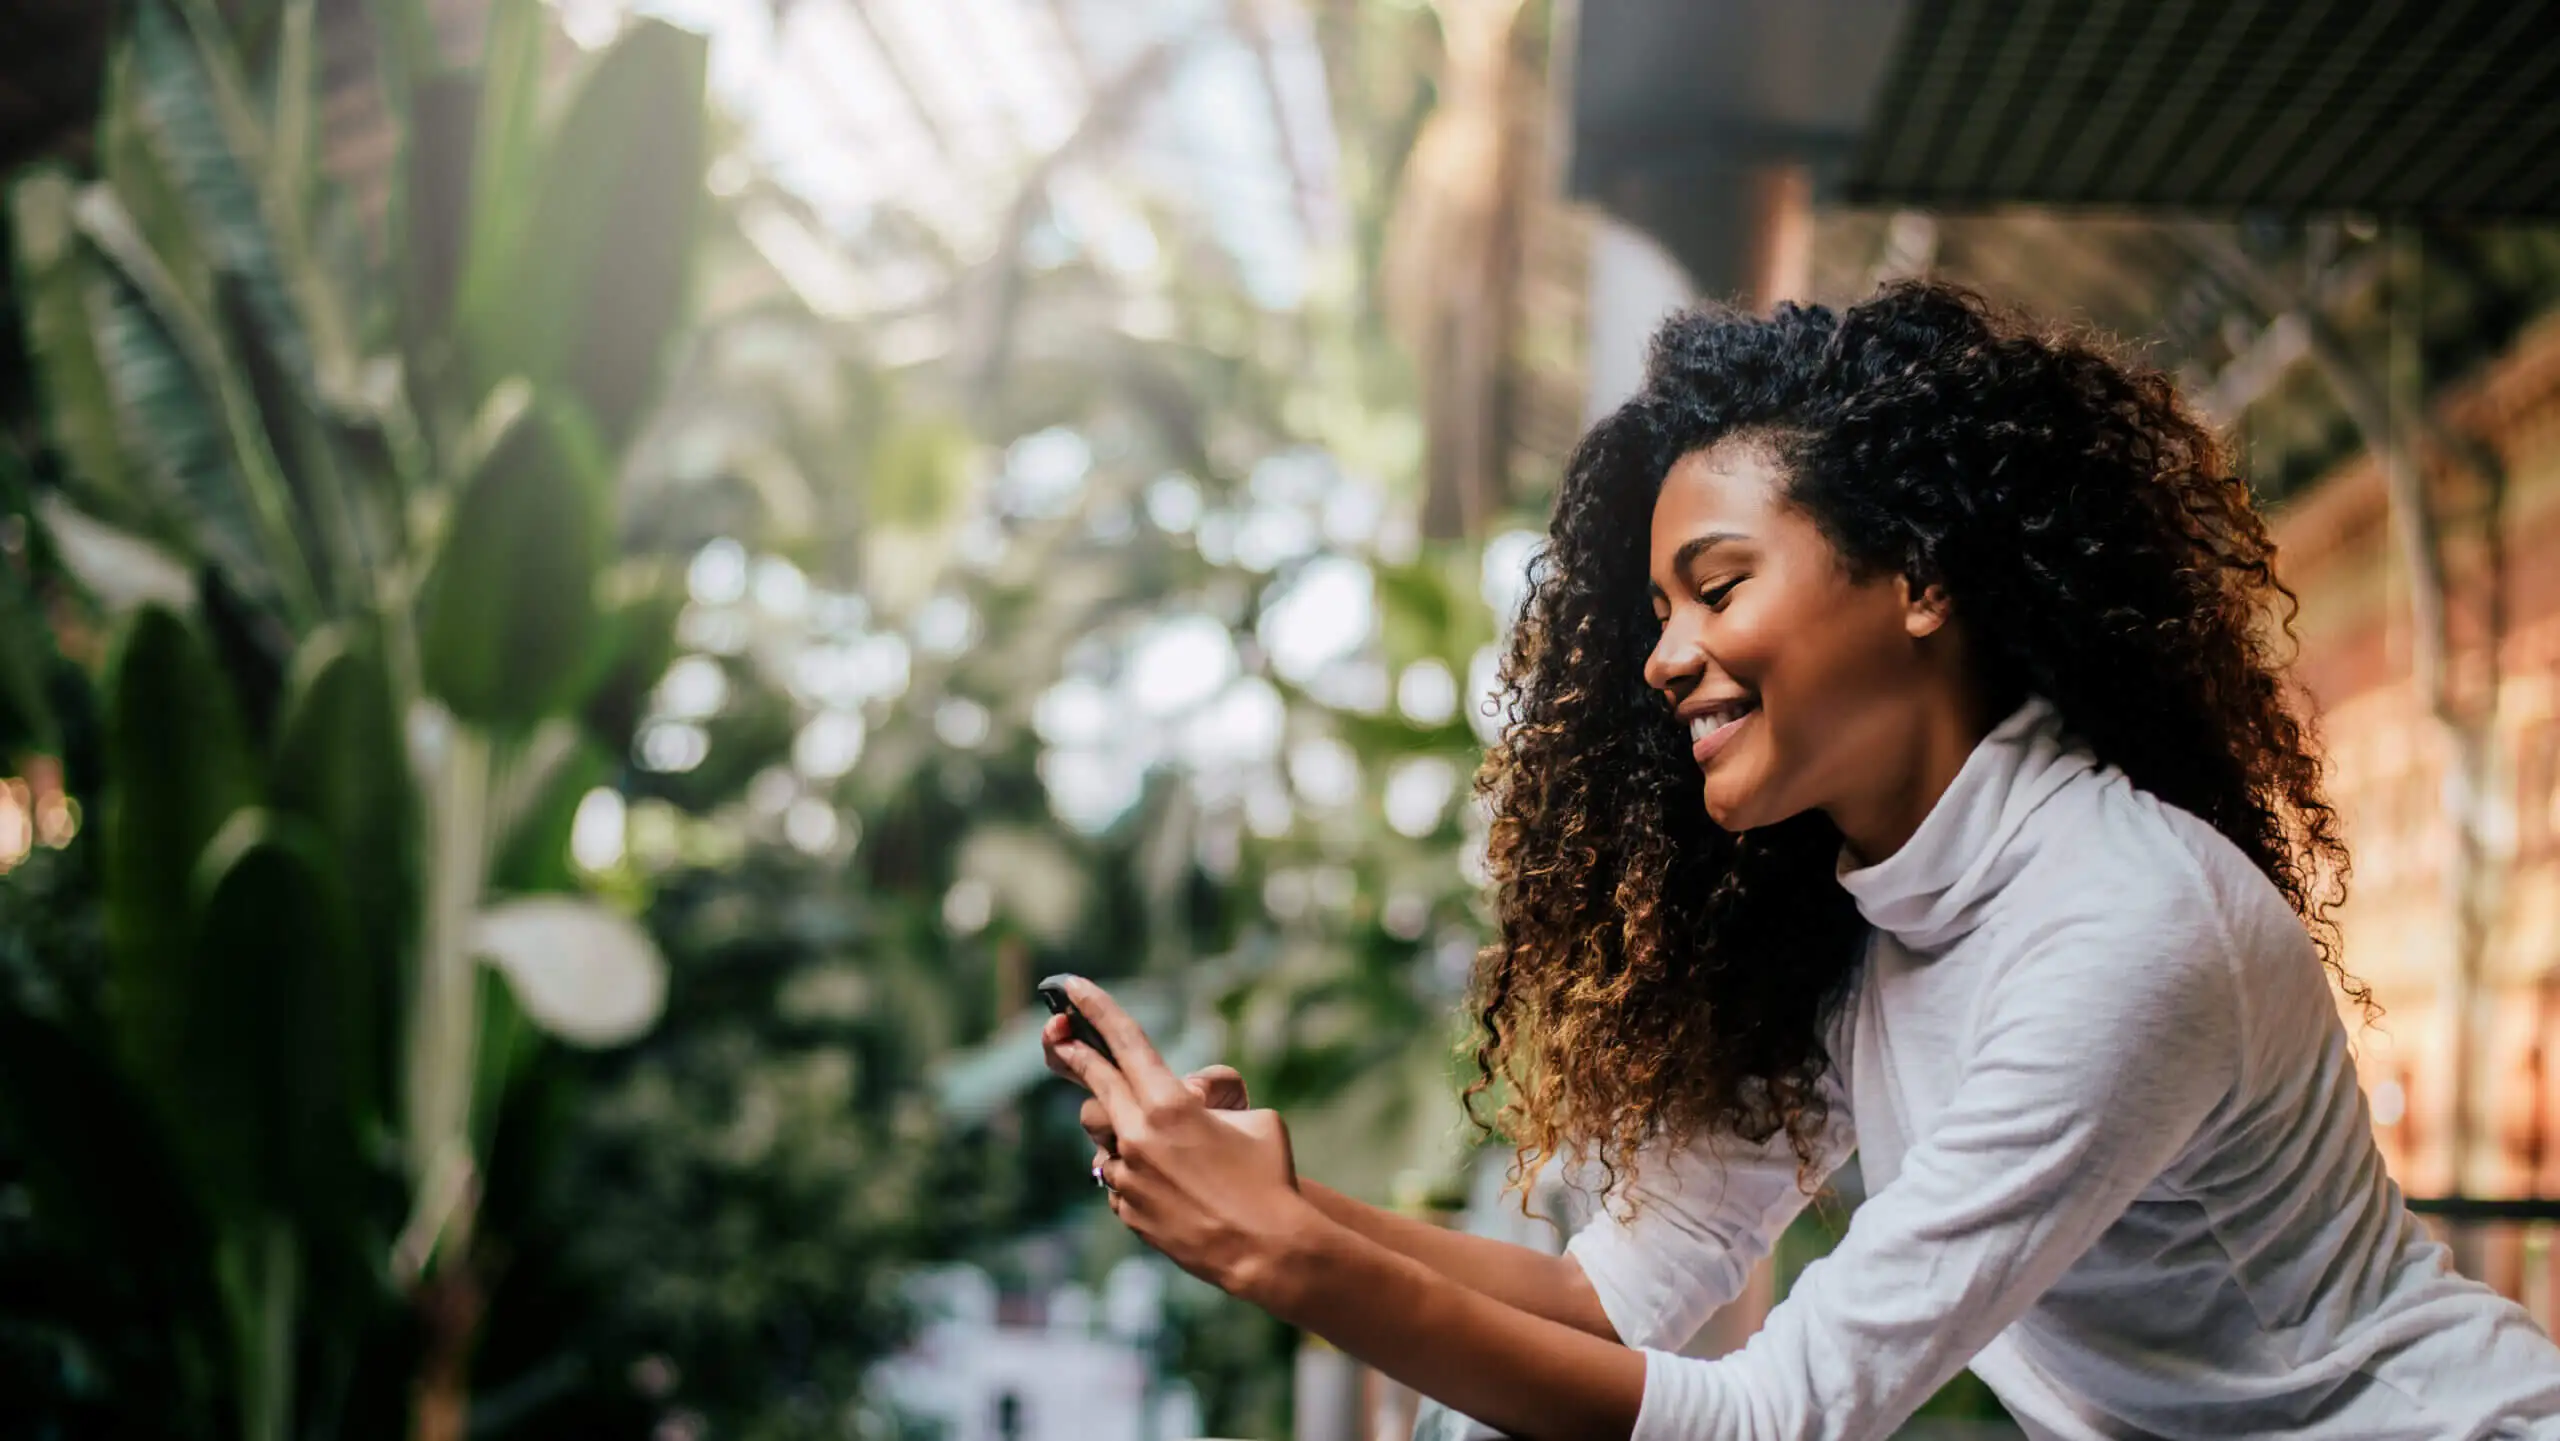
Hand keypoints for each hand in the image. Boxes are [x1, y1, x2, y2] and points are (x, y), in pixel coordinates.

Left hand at [1039, 978, 1316, 1300]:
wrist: (1268, 1250)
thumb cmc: (1271, 1176)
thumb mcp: (1253, 1117)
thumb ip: (1208, 1100)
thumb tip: (1181, 1105)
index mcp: (1169, 1104)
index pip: (1123, 1041)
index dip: (1094, 1008)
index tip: (1069, 987)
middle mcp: (1137, 1136)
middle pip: (1094, 1083)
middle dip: (1073, 1054)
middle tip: (1057, 1035)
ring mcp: (1127, 1177)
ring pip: (1106, 1138)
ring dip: (1126, 1132)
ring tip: (1171, 1150)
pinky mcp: (1127, 1211)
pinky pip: (1120, 1180)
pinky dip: (1139, 1175)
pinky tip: (1177, 1190)